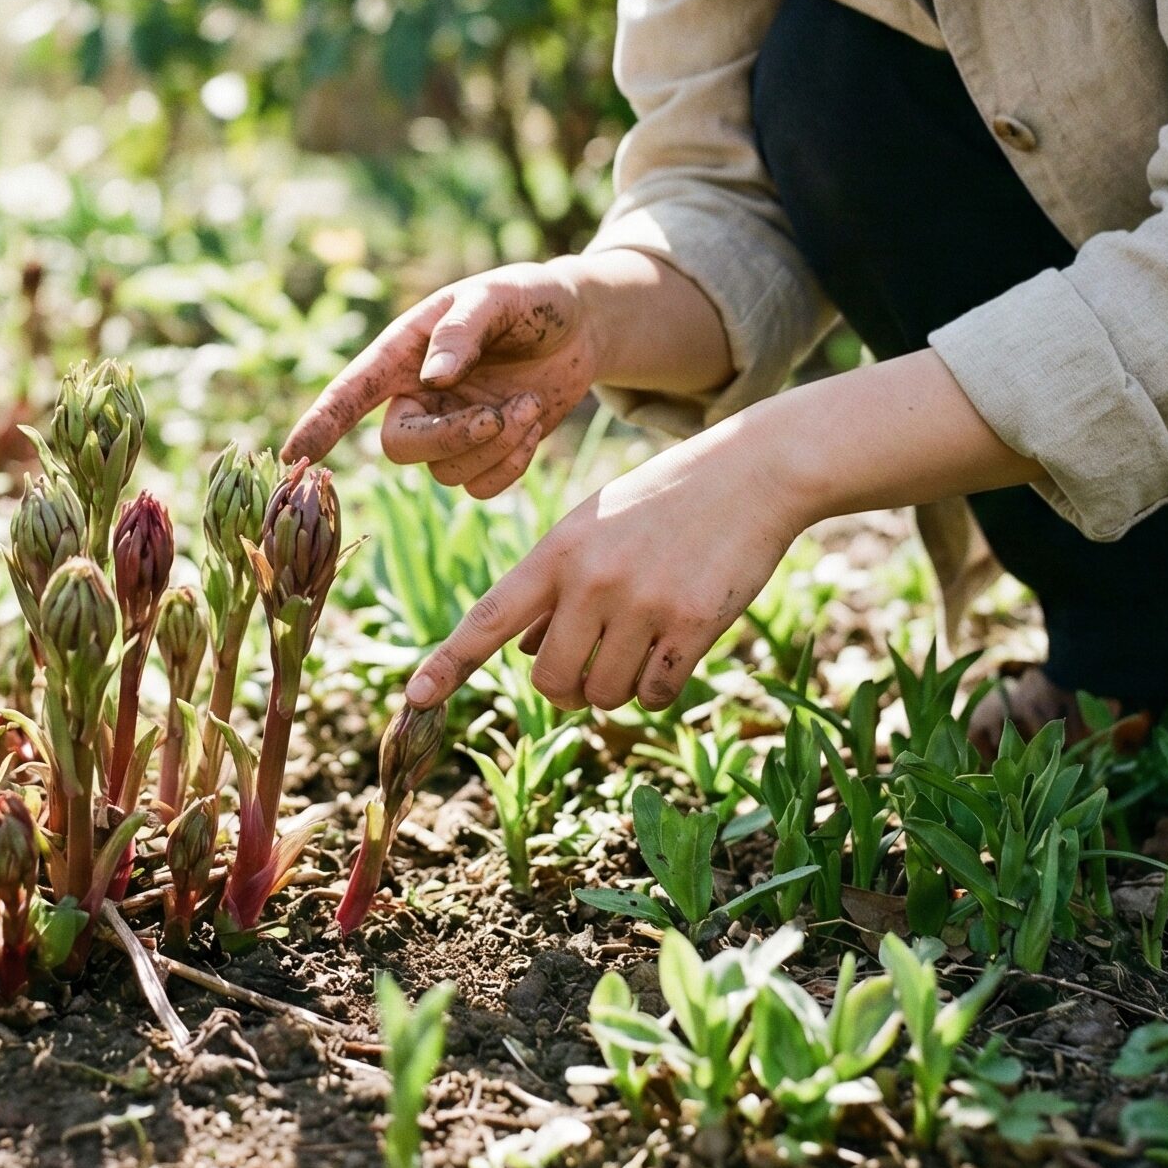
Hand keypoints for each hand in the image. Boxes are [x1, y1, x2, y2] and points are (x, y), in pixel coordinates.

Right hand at [282, 259, 604, 499]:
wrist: (581, 325)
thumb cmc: (531, 299)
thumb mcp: (499, 296)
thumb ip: (463, 330)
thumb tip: (434, 379)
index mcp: (405, 353)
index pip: (352, 392)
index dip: (322, 422)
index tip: (295, 453)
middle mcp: (417, 396)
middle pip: (400, 447)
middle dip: (450, 439)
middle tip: (498, 416)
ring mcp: (450, 428)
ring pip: (447, 472)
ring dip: (495, 445)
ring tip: (529, 404)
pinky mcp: (484, 452)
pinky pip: (481, 486)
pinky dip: (511, 466)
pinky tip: (532, 426)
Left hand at [404, 414, 805, 711]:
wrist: (750, 471)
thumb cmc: (661, 501)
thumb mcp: (593, 528)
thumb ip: (554, 588)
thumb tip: (526, 655)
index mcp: (556, 551)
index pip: (490, 616)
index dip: (450, 662)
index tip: (416, 696)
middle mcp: (590, 580)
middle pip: (551, 683)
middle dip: (567, 687)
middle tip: (589, 668)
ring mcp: (642, 603)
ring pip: (605, 695)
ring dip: (618, 686)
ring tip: (640, 643)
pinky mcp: (692, 625)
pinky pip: (657, 695)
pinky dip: (660, 686)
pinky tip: (674, 647)